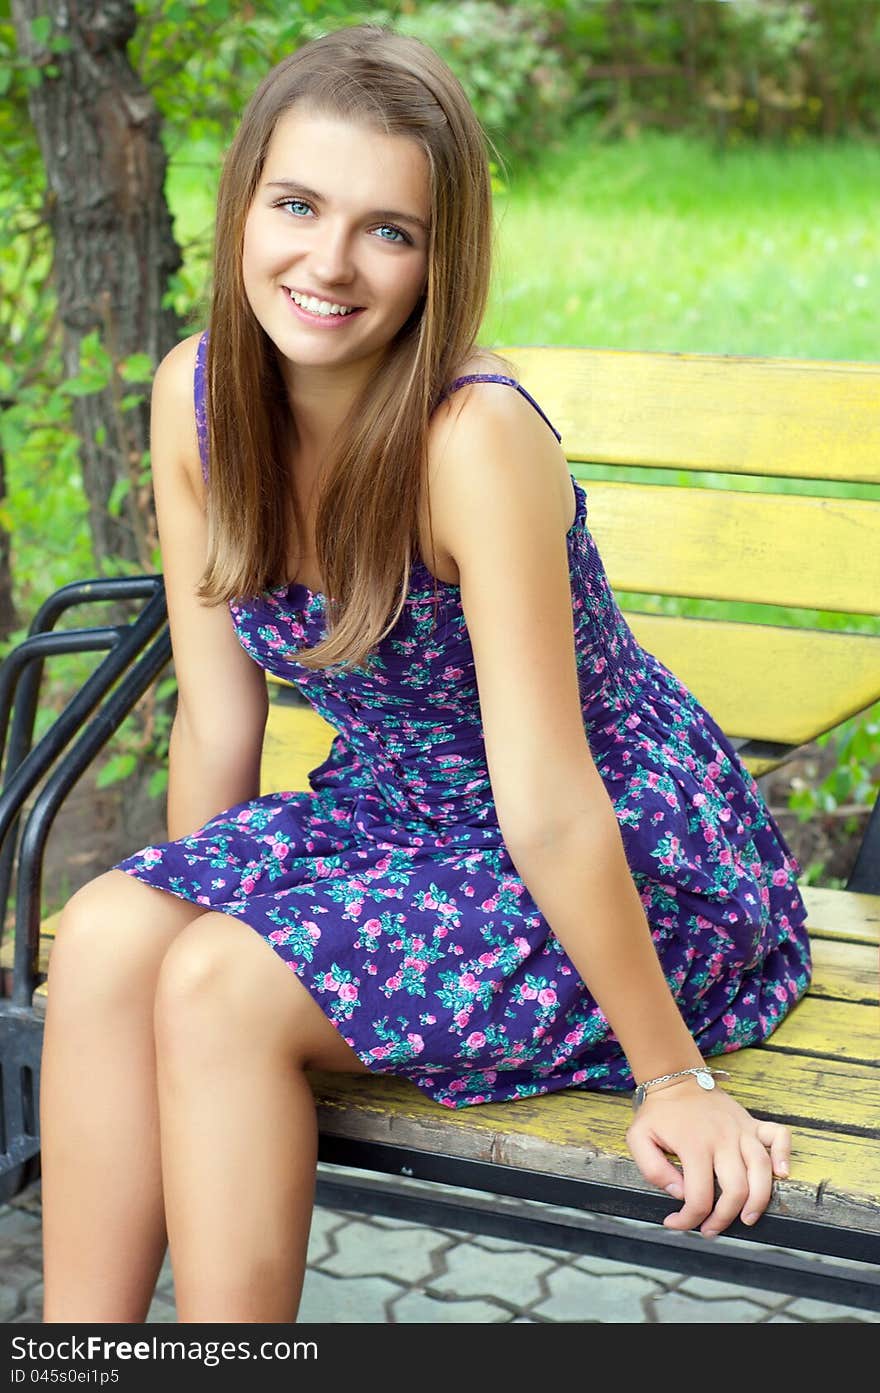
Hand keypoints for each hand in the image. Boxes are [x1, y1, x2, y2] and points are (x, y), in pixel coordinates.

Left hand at [625, 1075, 790, 1235]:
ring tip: (747, 1218)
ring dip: (758, 1201)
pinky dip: (784, 1155)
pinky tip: (781, 1174)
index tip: (677, 1223)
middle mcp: (722, 1138)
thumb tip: (680, 1194)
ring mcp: (741, 1129)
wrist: (675, 1079)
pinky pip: (779, 1136)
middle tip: (711, 1229)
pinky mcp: (752, 1123)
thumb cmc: (658, 1112)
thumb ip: (653, 1170)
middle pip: (736, 1190)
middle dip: (724, 1218)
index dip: (688, 1219)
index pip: (699, 1197)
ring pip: (761, 1170)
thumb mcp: (639, 1138)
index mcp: (694, 1145)